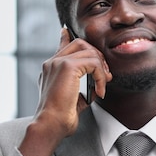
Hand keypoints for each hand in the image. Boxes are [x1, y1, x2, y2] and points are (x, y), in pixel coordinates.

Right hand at [18, 28, 111, 155]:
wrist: (50, 124)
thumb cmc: (59, 119)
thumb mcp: (72, 100)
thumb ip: (81, 88)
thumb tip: (96, 86)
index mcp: (50, 69)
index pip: (62, 46)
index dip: (67, 37)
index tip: (67, 31)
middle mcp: (52, 62)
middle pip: (80, 43)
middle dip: (97, 56)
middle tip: (105, 75)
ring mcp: (59, 62)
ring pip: (88, 51)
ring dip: (101, 66)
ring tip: (104, 83)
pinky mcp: (67, 66)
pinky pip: (93, 63)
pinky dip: (101, 76)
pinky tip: (100, 91)